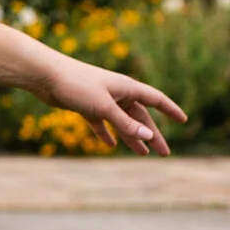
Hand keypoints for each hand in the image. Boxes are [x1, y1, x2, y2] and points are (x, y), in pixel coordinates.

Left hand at [34, 54, 186, 154]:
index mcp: (127, 88)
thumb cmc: (77, 85)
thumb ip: (125, 123)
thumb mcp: (104, 107)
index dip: (170, 110)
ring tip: (142, 154)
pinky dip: (106, 133)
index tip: (183, 120)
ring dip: (132, 137)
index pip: (156, 99)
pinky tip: (110, 145)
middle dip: (152, 135)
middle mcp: (117, 93)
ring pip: (121, 122)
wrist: (45, 76)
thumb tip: (148, 136)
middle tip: (163, 153)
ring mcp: (101, 100)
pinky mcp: (85, 106)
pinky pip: (100, 122)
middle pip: (140, 117)